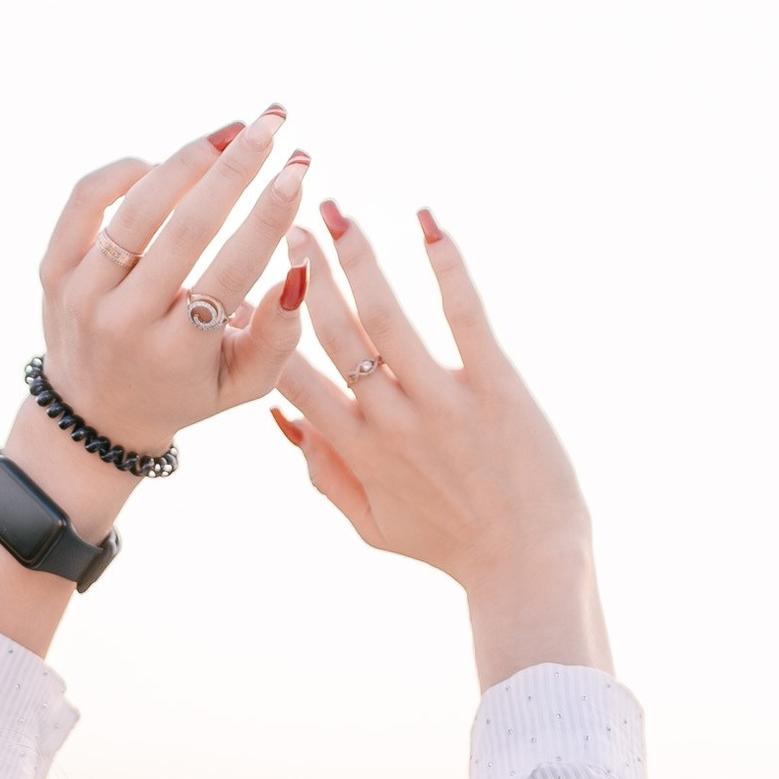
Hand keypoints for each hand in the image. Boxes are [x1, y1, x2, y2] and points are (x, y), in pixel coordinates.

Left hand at [37, 110, 312, 459]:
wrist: (96, 416)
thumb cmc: (186, 388)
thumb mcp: (241, 382)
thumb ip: (279, 334)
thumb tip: (301, 266)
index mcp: (177, 353)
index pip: (230, 273)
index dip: (268, 217)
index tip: (298, 169)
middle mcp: (126, 323)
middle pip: (187, 230)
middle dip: (236, 169)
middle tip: (272, 123)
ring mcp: (84, 295)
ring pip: (139, 207)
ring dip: (189, 160)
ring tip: (229, 132)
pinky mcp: (54, 270)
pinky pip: (87, 200)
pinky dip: (125, 172)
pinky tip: (161, 165)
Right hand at [273, 206, 610, 688]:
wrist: (527, 565)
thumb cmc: (451, 547)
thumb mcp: (373, 526)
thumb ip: (324, 476)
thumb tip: (286, 423)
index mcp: (357, 450)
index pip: (294, 377)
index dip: (270, 328)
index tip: (251, 286)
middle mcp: (390, 421)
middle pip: (334, 332)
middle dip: (310, 274)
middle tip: (294, 223)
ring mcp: (441, 401)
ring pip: (385, 314)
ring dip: (357, 256)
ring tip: (338, 214)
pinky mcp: (494, 385)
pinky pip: (464, 313)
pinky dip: (445, 263)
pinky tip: (427, 221)